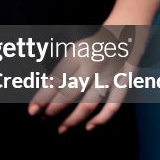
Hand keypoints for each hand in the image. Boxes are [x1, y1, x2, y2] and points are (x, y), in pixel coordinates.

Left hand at [28, 23, 149, 133]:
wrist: (127, 30)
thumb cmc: (94, 45)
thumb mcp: (75, 50)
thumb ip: (63, 71)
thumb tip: (47, 94)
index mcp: (77, 53)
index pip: (55, 79)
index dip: (42, 97)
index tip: (32, 111)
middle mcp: (92, 64)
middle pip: (69, 92)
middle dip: (54, 109)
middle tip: (43, 120)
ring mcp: (109, 75)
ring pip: (88, 103)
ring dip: (73, 119)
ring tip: (61, 129)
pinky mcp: (124, 82)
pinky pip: (113, 105)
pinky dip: (101, 119)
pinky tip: (89, 127)